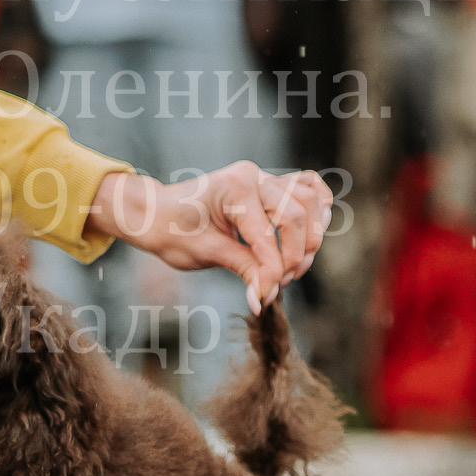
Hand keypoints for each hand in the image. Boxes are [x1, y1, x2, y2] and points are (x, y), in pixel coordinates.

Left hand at [87, 163, 333, 313]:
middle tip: (278, 284)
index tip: (263, 298)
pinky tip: (313, 230)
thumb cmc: (174, 231)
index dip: (271, 273)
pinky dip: (317, 207)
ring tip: (291, 267)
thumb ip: (244, 271)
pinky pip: (306, 187)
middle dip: (293, 257)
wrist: (157, 214)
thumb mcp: (207, 254)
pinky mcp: (269, 185)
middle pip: (297, 217)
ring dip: (309, 238)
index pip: (267, 236)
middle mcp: (253, 176)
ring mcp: (264, 177)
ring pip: (309, 201)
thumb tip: (265, 299)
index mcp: (234, 188)